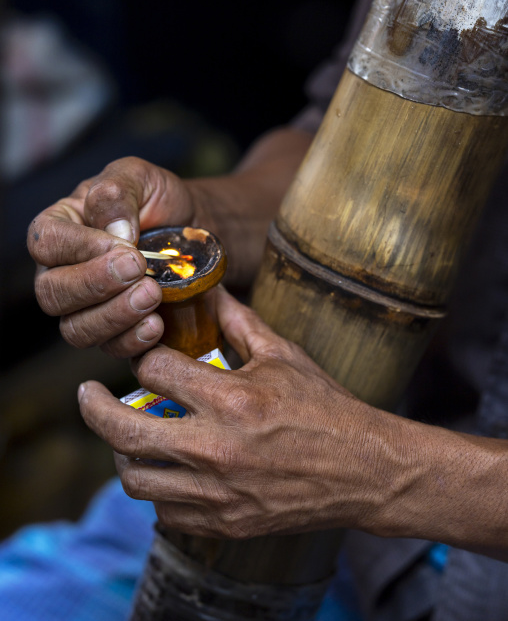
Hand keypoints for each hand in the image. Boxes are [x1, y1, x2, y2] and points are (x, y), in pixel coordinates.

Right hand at [28, 156, 197, 357]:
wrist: (196, 230)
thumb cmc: (159, 201)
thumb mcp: (140, 177)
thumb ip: (117, 193)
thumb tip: (114, 232)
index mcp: (61, 228)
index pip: (46, 243)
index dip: (80, 248)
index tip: (125, 244)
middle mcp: (64, 272)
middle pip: (52, 293)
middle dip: (95, 284)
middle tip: (139, 269)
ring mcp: (87, 307)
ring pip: (76, 329)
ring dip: (114, 315)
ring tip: (152, 295)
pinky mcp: (116, 332)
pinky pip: (111, 348)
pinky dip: (133, 340)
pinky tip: (157, 324)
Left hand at [78, 287, 396, 538]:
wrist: (362, 470)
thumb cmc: (326, 409)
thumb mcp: (283, 356)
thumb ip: (239, 323)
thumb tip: (212, 291)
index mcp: (231, 399)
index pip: (155, 370)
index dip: (146, 356)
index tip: (148, 355)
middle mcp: (215, 449)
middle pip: (123, 431)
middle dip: (93, 408)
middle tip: (86, 394)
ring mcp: (216, 493)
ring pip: (136, 479)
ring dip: (123, 453)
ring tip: (128, 436)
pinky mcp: (223, 522)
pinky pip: (165, 512)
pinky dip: (157, 490)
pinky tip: (167, 471)